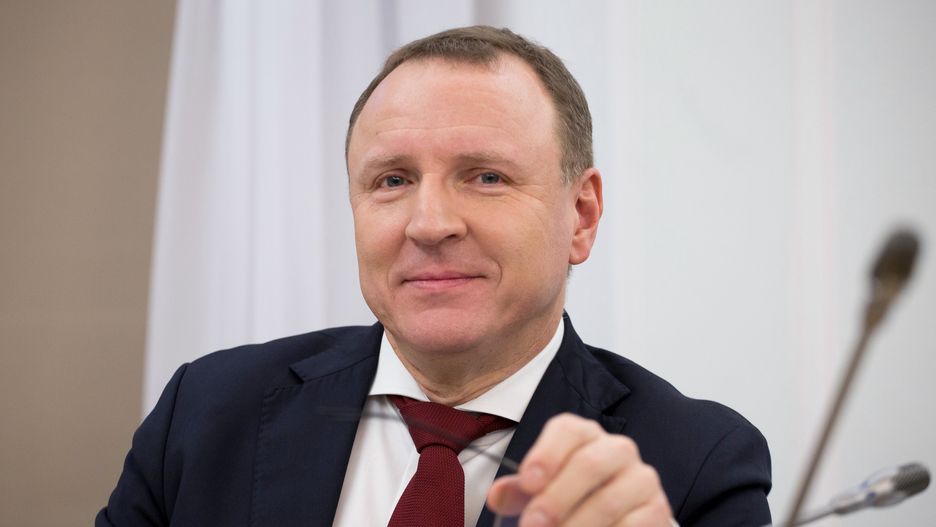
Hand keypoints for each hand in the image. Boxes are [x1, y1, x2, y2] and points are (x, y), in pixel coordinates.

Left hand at [487, 413, 672, 525]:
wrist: (621, 516)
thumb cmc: (574, 497)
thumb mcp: (542, 491)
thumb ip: (518, 492)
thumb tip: (497, 496)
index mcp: (585, 436)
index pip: (568, 430)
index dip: (546, 454)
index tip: (527, 483)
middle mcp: (617, 449)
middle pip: (589, 464)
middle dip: (556, 499)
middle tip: (532, 525)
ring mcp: (641, 478)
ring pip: (608, 501)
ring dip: (577, 525)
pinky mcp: (657, 510)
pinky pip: (631, 525)